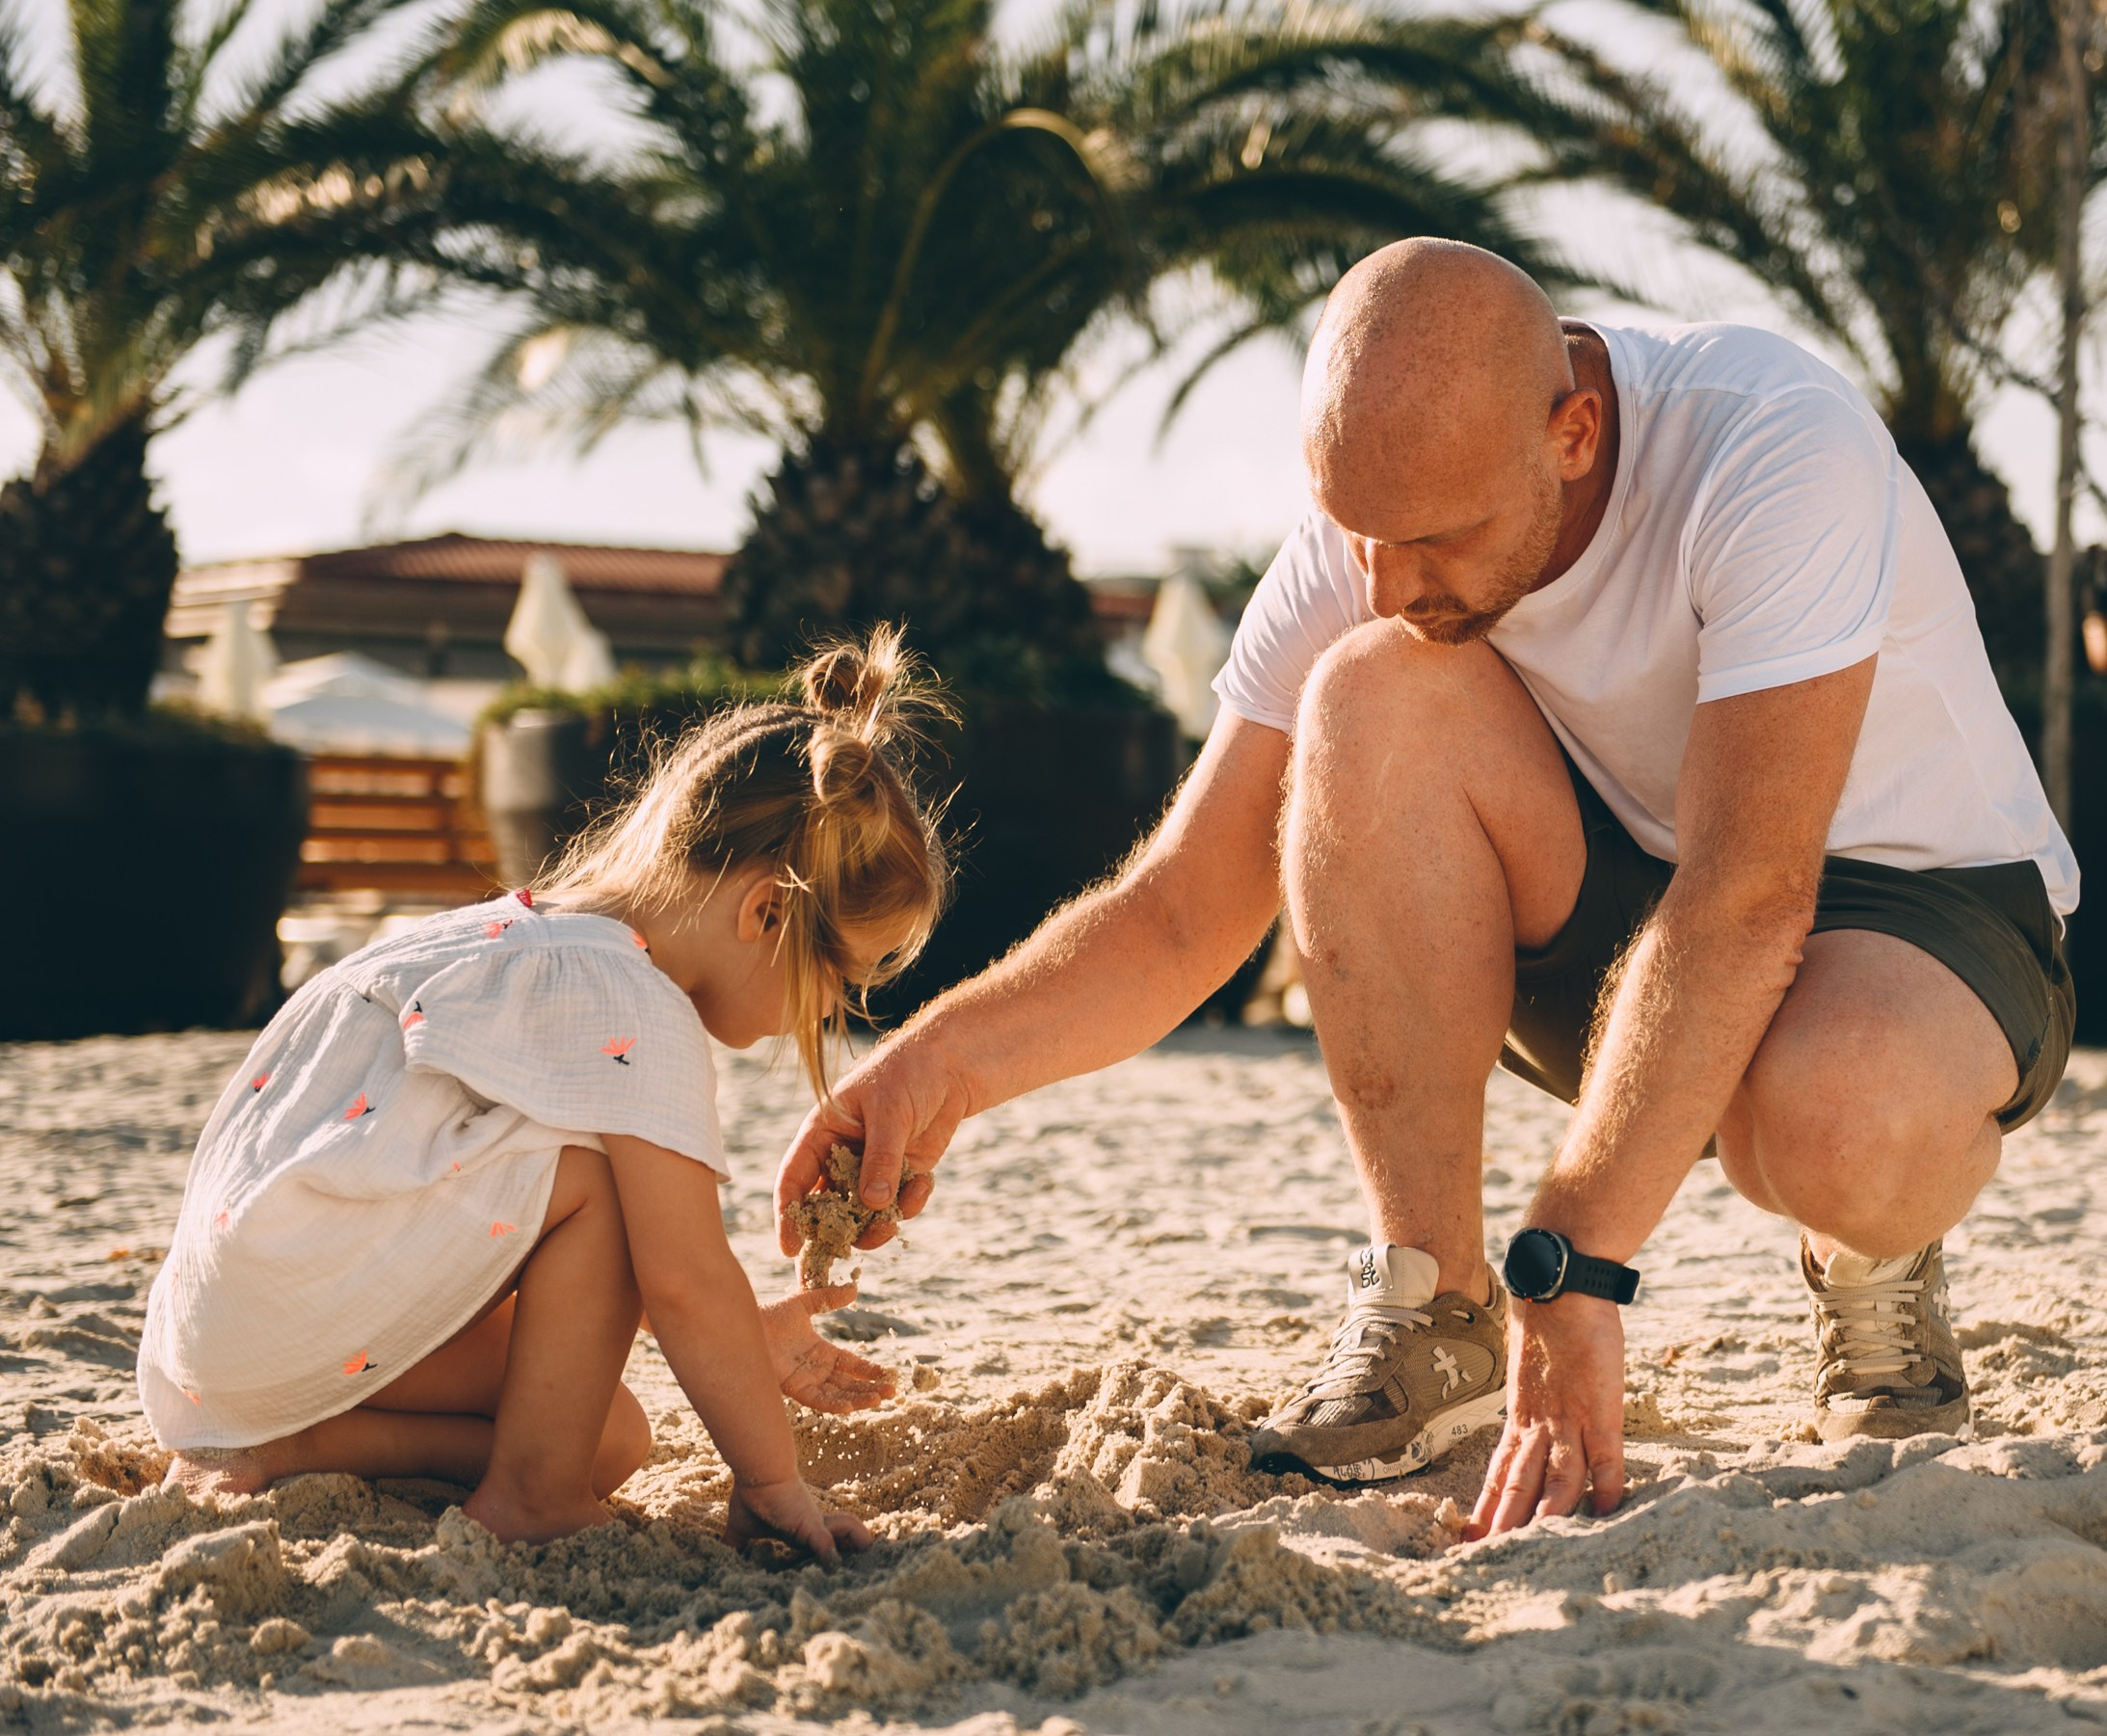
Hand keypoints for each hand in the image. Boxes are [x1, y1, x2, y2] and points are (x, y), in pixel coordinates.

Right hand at [725, 1477, 872, 1567]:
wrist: (757, 1470)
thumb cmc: (752, 1494)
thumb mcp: (740, 1528)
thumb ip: (735, 1546)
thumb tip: (720, 1560)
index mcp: (802, 1531)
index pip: (824, 1545)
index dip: (833, 1555)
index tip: (838, 1574)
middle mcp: (814, 1528)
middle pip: (845, 1539)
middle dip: (856, 1552)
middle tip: (866, 1572)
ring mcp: (815, 1526)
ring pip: (848, 1533)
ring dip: (857, 1546)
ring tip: (870, 1560)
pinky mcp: (810, 1525)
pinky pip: (825, 1543)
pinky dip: (830, 1557)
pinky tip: (834, 1570)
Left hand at [759, 1283, 897, 1413]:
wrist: (746, 1327)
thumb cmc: (770, 1315)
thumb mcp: (804, 1302)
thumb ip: (828, 1297)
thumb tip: (854, 1289)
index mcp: (821, 1352)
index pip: (851, 1364)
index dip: (869, 1369)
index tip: (888, 1374)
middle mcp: (815, 1370)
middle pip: (848, 1383)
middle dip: (870, 1389)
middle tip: (893, 1392)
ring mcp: (806, 1381)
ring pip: (837, 1394)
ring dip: (858, 1398)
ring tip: (879, 1399)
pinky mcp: (794, 1388)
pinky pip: (817, 1400)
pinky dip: (833, 1404)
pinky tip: (850, 1407)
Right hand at [776, 1034, 972, 1255]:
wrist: (951, 1066)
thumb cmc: (909, 1074)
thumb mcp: (890, 1113)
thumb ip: (880, 1159)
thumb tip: (871, 1206)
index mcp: (821, 1133)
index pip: (794, 1178)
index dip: (788, 1214)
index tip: (790, 1248)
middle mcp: (840, 1155)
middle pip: (824, 1206)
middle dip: (830, 1235)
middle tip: (834, 1264)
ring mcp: (871, 1167)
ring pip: (862, 1214)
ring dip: (875, 1226)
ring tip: (892, 1224)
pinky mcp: (901, 1173)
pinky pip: (897, 1204)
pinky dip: (909, 1204)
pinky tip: (925, 1182)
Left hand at [1466, 1294, 1626, 1538]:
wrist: (1558, 1284)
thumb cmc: (1548, 1323)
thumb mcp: (1530, 1369)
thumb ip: (1532, 1400)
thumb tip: (1531, 1418)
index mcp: (1521, 1416)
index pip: (1501, 1471)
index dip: (1488, 1505)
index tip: (1471, 1537)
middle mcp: (1540, 1424)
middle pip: (1519, 1483)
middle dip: (1504, 1524)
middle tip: (1484, 1559)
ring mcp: (1569, 1418)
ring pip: (1556, 1478)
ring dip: (1546, 1517)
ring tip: (1533, 1551)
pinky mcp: (1600, 1408)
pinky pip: (1604, 1455)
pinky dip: (1605, 1486)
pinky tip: (1603, 1514)